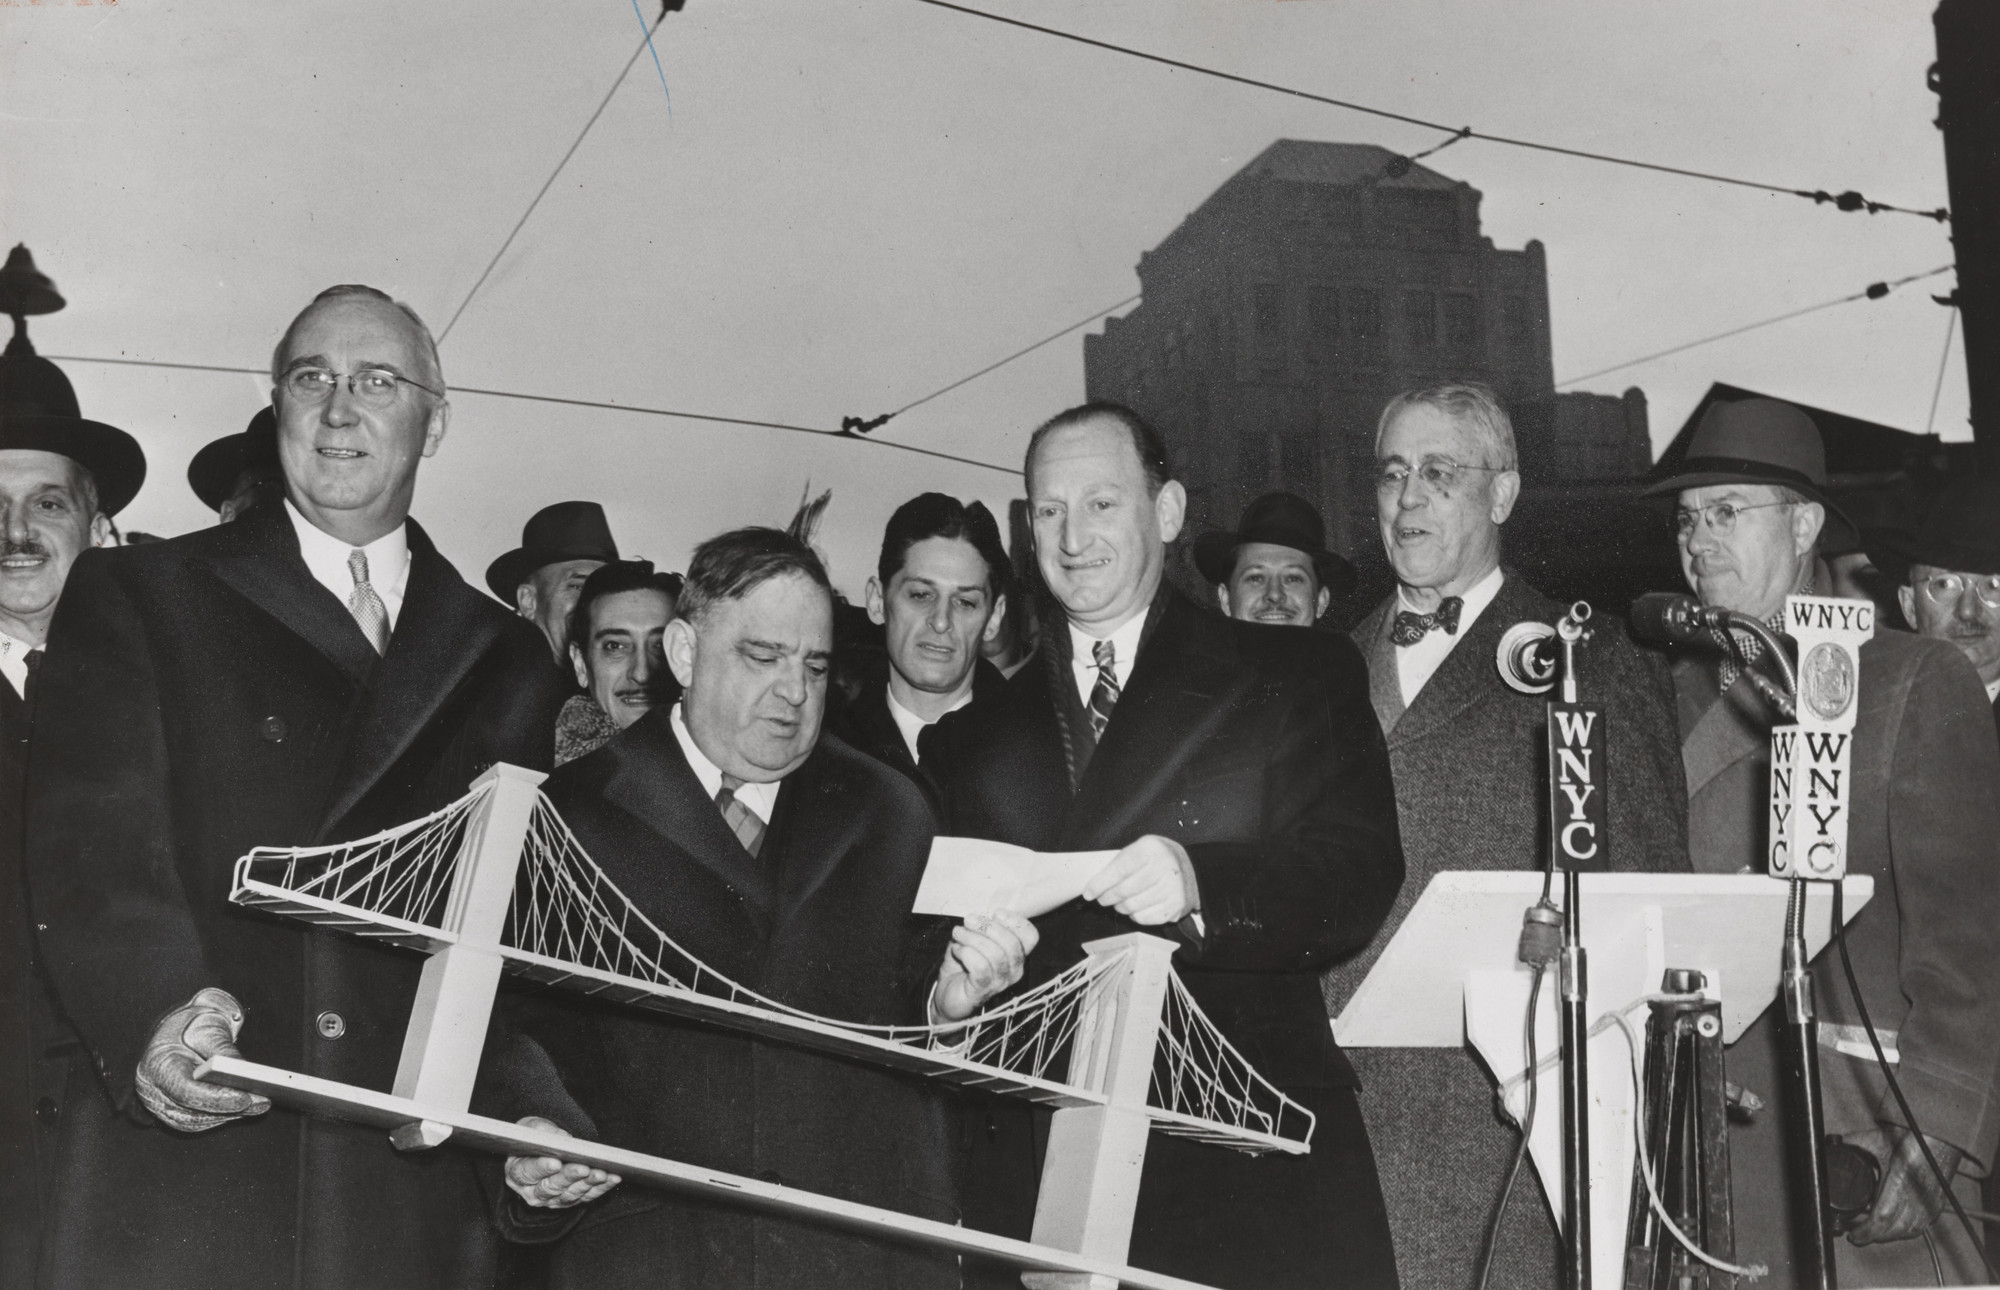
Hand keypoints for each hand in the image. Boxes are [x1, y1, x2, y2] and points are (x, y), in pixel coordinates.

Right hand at [135, 987, 271, 1131]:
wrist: (179, 1030)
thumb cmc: (192, 1026)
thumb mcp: (208, 1028)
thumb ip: (224, 1050)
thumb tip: (246, 1073)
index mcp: (157, 1064)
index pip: (185, 1090)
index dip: (216, 1098)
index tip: (245, 1098)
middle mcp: (152, 1089)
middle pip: (191, 1110)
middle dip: (229, 1108)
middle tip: (262, 1102)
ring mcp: (158, 1104)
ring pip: (195, 1121)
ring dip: (228, 1115)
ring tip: (259, 1104)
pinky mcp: (170, 1112)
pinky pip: (196, 1122)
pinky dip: (220, 1116)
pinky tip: (244, 1107)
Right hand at [505, 1117, 621, 1208]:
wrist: (542, 1148)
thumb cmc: (536, 1137)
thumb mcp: (533, 1128)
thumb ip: (542, 1131)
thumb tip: (562, 1138)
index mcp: (517, 1173)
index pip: (527, 1172)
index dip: (542, 1168)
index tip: (556, 1162)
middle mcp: (532, 1191)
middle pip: (551, 1187)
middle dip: (569, 1177)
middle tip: (584, 1168)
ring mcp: (551, 1199)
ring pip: (570, 1195)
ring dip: (588, 1184)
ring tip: (602, 1173)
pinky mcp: (569, 1201)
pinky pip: (586, 1197)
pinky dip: (601, 1188)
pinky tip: (613, 1178)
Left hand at [933, 912, 1038, 1022]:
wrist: (948, 995)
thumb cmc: (963, 966)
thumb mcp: (973, 940)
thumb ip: (980, 927)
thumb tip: (979, 915)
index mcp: (1016, 955)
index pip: (1030, 937)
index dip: (1016, 922)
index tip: (995, 913)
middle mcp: (1014, 970)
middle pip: (1013, 944)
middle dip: (989, 927)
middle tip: (968, 920)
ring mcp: (1000, 982)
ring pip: (996, 954)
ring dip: (973, 938)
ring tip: (958, 933)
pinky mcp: (982, 990)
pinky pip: (980, 967)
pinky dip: (966, 953)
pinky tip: (957, 950)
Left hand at [1081, 835, 1197, 925]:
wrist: (1191, 869)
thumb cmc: (1156, 859)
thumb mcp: (1139, 849)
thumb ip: (1118, 863)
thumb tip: (1093, 884)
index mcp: (1152, 848)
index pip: (1120, 869)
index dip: (1100, 884)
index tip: (1088, 893)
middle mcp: (1165, 867)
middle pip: (1124, 891)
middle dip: (1106, 897)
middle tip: (1102, 898)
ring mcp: (1173, 888)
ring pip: (1131, 907)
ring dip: (1119, 907)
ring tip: (1119, 901)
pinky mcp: (1176, 906)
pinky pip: (1143, 918)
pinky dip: (1134, 915)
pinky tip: (1136, 906)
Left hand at [1845, 1126, 1964, 1244]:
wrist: (1940, 1138)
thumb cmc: (1911, 1138)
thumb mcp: (1877, 1139)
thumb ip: (1854, 1143)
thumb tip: (1832, 1144)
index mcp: (1900, 1180)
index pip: (1881, 1216)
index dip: (1866, 1231)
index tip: (1853, 1235)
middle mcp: (1918, 1196)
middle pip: (1894, 1230)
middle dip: (1873, 1235)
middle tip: (1857, 1234)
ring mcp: (1930, 1203)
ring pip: (1908, 1231)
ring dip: (1889, 1235)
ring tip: (1871, 1231)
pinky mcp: (1937, 1206)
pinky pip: (1920, 1226)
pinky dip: (1905, 1230)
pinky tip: (1892, 1227)